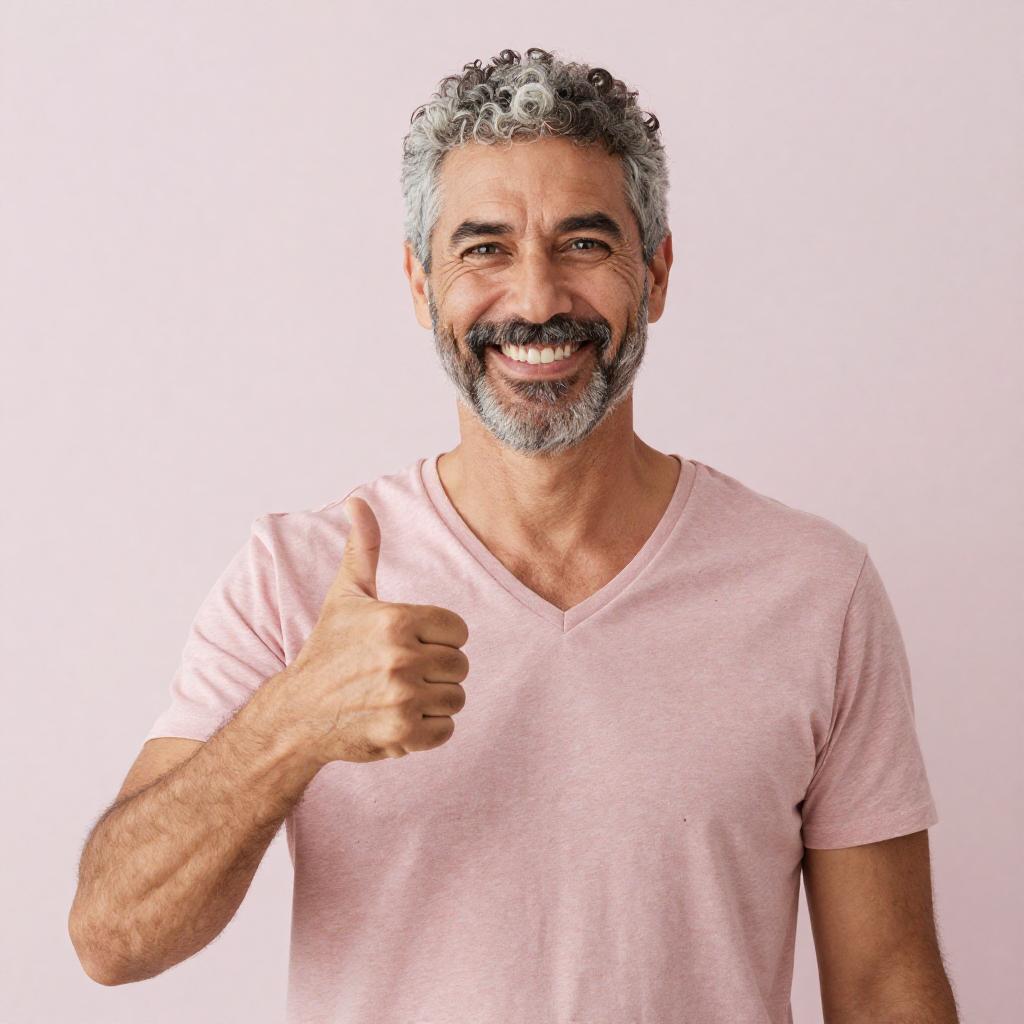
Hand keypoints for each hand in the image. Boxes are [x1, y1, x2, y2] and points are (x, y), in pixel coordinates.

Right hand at [279, 496, 468, 763]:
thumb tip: (358, 501)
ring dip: (433, 702)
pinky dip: (428, 731)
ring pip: (456, 698)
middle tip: (400, 673)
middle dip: (436, 671)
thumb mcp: (345, 595)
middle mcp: (401, 657)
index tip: (408, 644)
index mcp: (397, 619)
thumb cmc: (327, 650)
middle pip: (460, 666)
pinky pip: (446, 730)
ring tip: (398, 696)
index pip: (458, 630)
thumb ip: (363, 548)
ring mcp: (402, 698)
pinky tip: (397, 720)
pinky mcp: (402, 734)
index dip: (438, 639)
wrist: (296, 714)